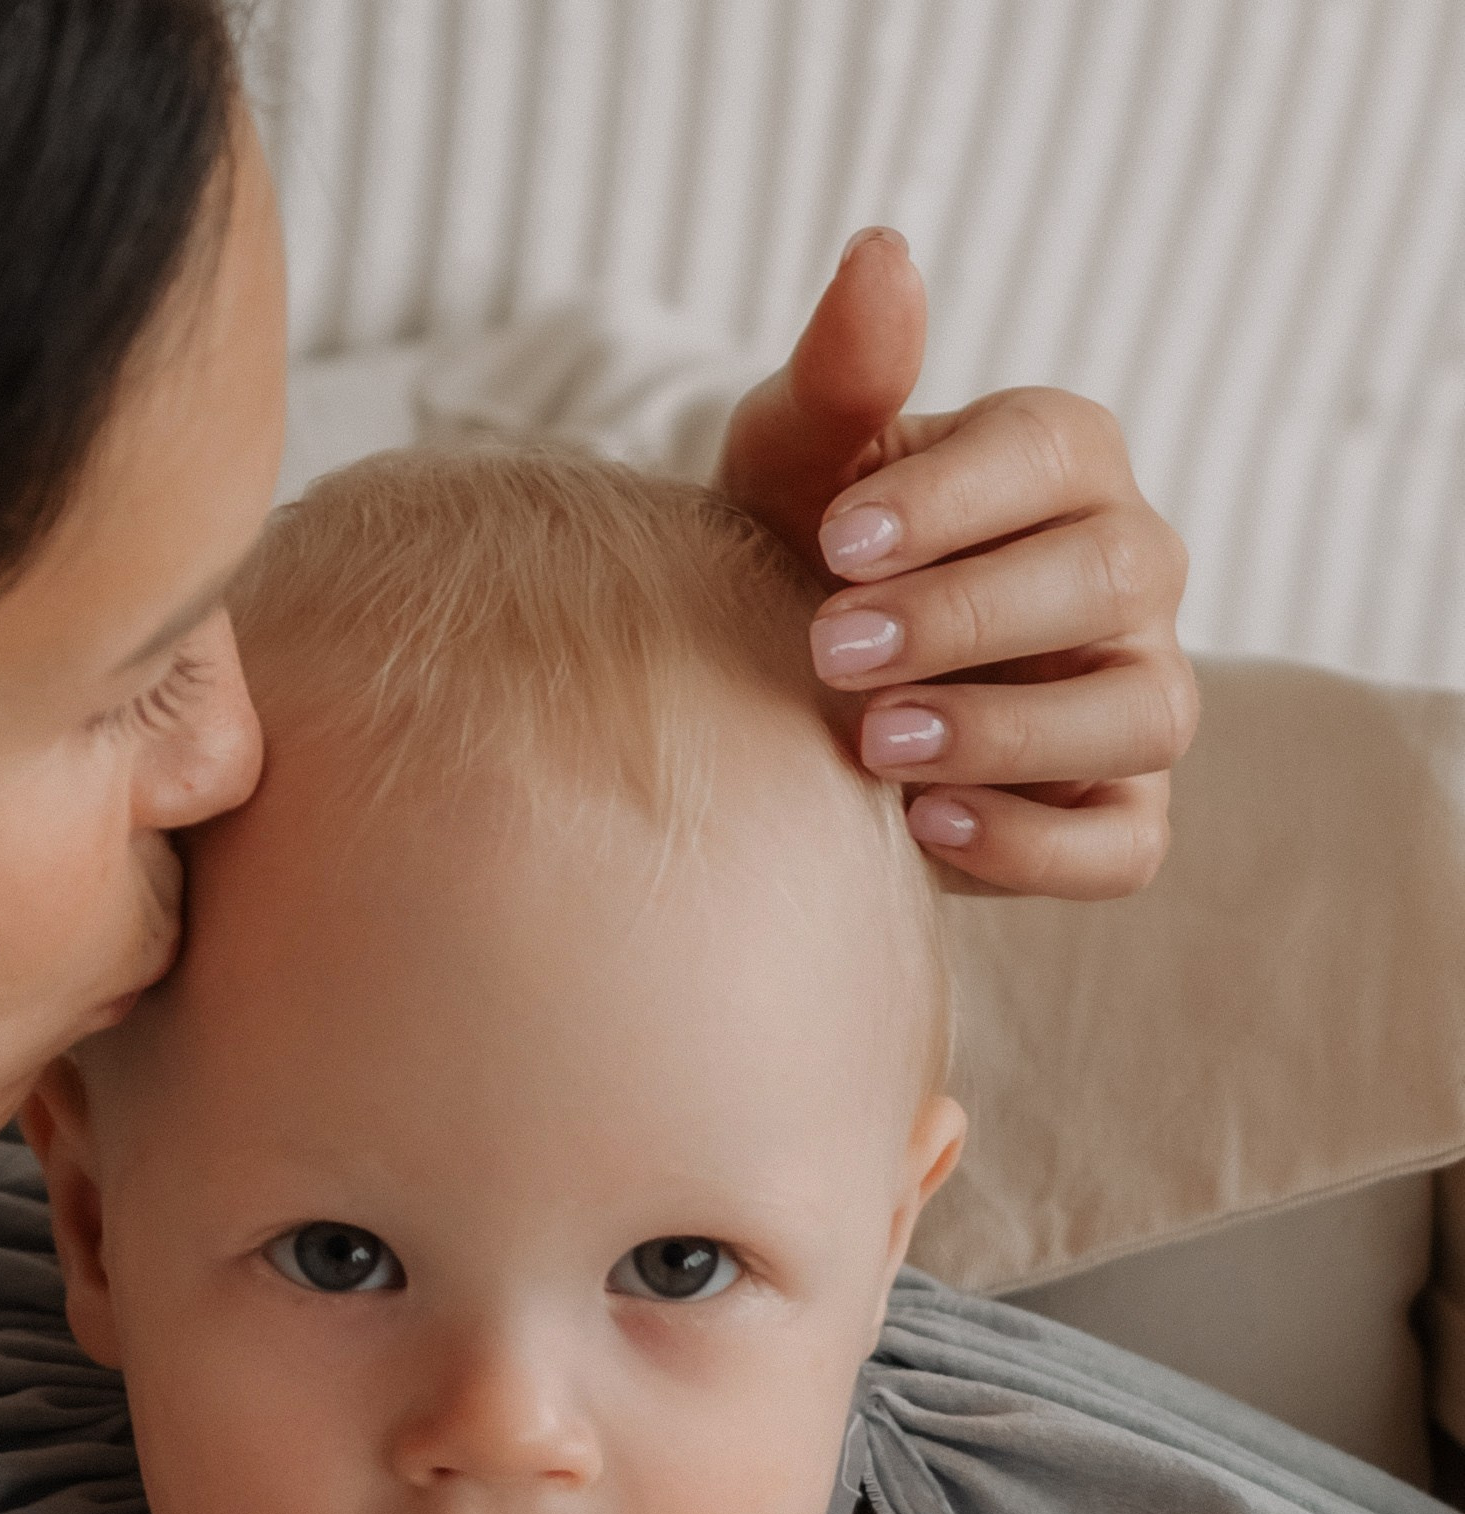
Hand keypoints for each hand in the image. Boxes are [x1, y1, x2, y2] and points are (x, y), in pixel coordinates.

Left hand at [719, 228, 1194, 898]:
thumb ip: (839, 374)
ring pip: (1142, 712)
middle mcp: (1129, 571)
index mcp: (1065, 464)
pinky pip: (1122, 841)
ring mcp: (1134, 695)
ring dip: (1009, 732)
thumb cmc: (805, 557)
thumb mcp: (793, 462)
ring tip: (875, 745)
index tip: (833, 543)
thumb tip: (881, 253)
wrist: (785, 699)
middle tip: (832, 649)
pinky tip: (924, 828)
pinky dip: (1036, 844)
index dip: (951, 500)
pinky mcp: (1118, 814)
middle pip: (1109, 578)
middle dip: (968, 617)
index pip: (1053, 455)